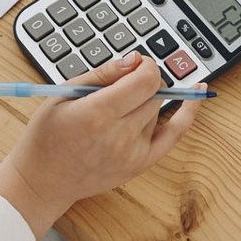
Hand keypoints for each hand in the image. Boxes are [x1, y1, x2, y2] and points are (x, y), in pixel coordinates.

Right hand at [0, 52, 203, 238]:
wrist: (43, 180)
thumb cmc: (46, 136)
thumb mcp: (63, 94)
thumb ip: (101, 74)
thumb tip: (133, 59)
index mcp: (98, 114)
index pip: (144, 80)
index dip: (144, 65)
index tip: (134, 63)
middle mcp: (120, 135)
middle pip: (154, 93)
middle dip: (144, 79)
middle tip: (124, 81)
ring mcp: (133, 153)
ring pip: (158, 110)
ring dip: (148, 99)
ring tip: (122, 103)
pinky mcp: (140, 165)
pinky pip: (174, 136)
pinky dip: (188, 114)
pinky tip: (197, 94)